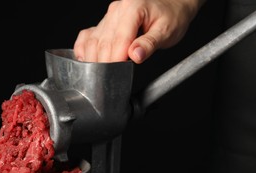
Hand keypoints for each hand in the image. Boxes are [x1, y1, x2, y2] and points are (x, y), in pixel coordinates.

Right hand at [73, 0, 204, 63]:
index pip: (119, 39)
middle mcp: (117, 10)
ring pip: (93, 40)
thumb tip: (135, 55)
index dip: (115, 60)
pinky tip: (86, 60)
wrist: (171, 5)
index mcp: (133, 7)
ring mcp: (109, 16)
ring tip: (97, 76)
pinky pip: (88, 35)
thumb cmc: (171, 16)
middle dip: (103, 63)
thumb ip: (150, 43)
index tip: (115, 76)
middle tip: (107, 82)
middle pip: (103, 41)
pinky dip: (84, 48)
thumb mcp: (167, 31)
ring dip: (92, 59)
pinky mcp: (105, 23)